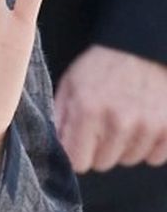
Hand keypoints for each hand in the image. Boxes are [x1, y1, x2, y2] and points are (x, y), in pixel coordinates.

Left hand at [55, 45, 166, 171]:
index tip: (79, 146)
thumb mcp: (70, 84)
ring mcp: (147, 126)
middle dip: (99, 150)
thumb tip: (57, 146)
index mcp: (88, 111)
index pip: (78, 162)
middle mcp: (118, 122)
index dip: (77, 155)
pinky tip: (143, 127)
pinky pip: (154, 158)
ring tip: (124, 122)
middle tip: (103, 128)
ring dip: (124, 147)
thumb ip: (60, 117)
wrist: (143, 48)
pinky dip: (149, 147)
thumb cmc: (102, 66)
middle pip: (103, 163)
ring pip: (129, 160)